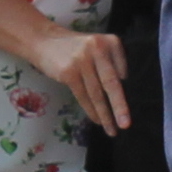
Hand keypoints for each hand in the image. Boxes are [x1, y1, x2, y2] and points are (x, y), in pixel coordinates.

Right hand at [28, 23, 137, 139]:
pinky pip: (83, 96)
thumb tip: (121, 94)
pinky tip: (97, 120)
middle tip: (126, 125)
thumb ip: (111, 64)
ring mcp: (82, 60)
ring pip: (96, 93)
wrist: (44, 41)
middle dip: (120, 106)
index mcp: (110, 41)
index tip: (127, 105)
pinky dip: (91, 111)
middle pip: (111, 82)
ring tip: (112, 130)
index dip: (125, 88)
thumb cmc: (75, 49)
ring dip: (105, 115)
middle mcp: (98, 48)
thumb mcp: (97, 49)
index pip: (123, 70)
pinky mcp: (68, 72)